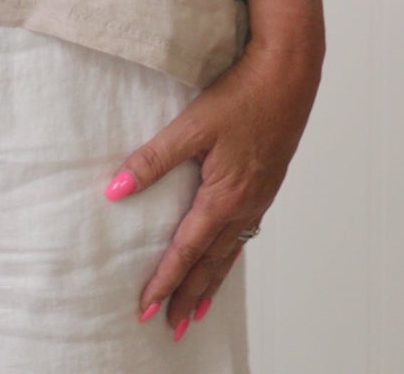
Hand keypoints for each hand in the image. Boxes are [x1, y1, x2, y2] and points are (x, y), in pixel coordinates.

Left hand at [102, 38, 322, 339]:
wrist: (288, 76)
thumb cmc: (241, 96)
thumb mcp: (191, 126)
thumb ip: (153, 159)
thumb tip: (115, 190)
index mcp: (224, 197)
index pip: (186, 250)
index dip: (165, 280)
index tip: (146, 307)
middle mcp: (244, 207)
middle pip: (211, 264)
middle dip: (189, 297)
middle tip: (171, 328)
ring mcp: (259, 199)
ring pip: (230, 254)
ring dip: (211, 285)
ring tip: (197, 312)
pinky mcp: (266, 186)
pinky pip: (244, 236)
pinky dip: (230, 259)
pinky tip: (224, 259)